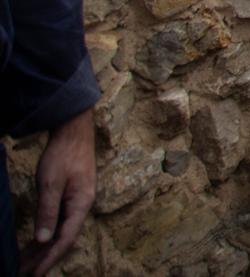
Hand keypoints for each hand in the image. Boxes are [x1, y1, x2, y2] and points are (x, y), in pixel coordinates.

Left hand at [23, 109, 93, 276]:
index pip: (65, 239)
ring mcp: (77, 200)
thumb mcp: (51, 183)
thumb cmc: (63, 154)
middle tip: (25, 272)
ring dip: (44, 247)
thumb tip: (43, 239)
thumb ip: (47, 211)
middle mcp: (82, 205)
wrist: (73, 130)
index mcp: (81, 204)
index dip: (49, 258)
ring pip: (60, 230)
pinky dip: (46, 233)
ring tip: (26, 262)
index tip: (34, 273)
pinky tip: (35, 241)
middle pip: (63, 238)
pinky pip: (58, 220)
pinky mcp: (71, 195)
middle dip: (44, 257)